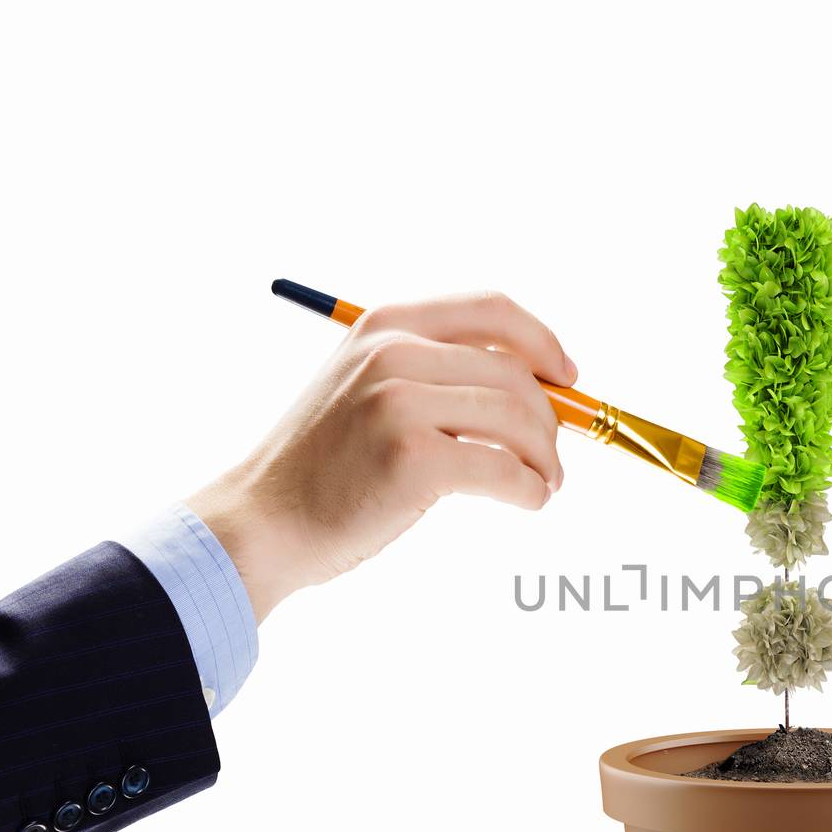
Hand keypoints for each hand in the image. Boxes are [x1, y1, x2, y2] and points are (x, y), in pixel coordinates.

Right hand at [189, 292, 575, 621]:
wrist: (263, 520)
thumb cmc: (326, 466)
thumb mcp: (366, 387)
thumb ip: (433, 371)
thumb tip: (535, 384)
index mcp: (388, 325)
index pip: (493, 311)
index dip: (543, 342)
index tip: (568, 377)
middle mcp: (393, 353)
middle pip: (516, 373)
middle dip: (550, 420)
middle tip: (553, 459)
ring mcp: (400, 403)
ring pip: (518, 420)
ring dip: (546, 459)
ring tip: (544, 485)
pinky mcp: (413, 458)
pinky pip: (505, 469)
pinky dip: (531, 489)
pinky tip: (529, 501)